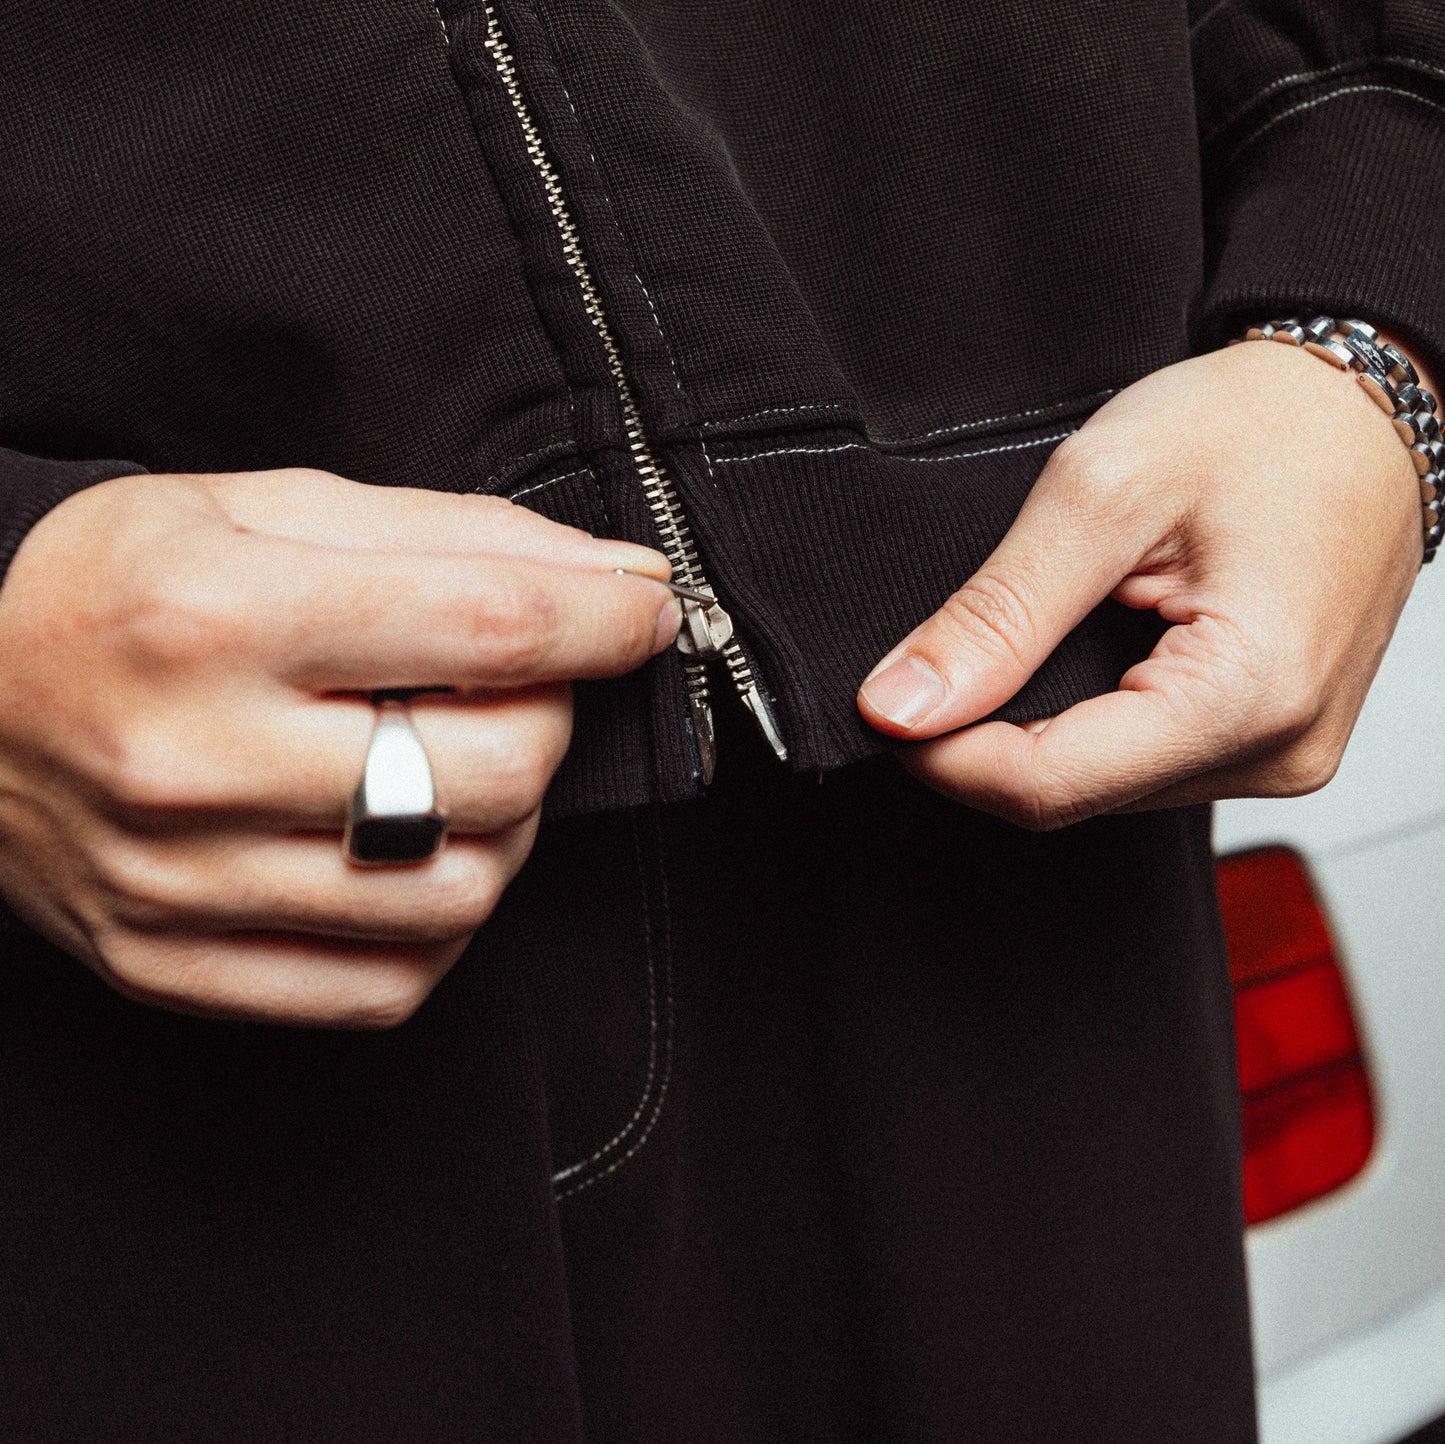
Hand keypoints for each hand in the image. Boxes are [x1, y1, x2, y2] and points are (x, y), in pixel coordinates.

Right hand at [0, 468, 678, 1024]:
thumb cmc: (120, 589)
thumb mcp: (264, 510)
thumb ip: (452, 536)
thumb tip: (621, 576)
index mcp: (212, 616)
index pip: (489, 626)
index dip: (606, 619)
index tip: (643, 611)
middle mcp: (195, 763)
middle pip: (496, 773)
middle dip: (547, 719)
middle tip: (510, 686)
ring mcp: (184, 889)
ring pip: (463, 891)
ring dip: (503, 823)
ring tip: (448, 767)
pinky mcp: (181, 969)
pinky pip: (392, 982)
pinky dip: (438, 917)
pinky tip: (402, 851)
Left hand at [858, 339, 1428, 827]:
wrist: (1359, 407)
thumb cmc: (1260, 424)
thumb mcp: (1102, 492)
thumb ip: (997, 613)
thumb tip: (903, 704)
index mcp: (1245, 696)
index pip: (1043, 787)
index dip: (942, 753)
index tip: (890, 698)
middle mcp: (1275, 751)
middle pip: (1067, 795)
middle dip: (985, 737)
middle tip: (958, 646)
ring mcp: (1278, 755)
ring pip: (1098, 786)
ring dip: (1038, 727)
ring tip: (1046, 629)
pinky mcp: (1268, 743)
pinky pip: (1141, 762)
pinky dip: (1089, 718)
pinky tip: (1093, 649)